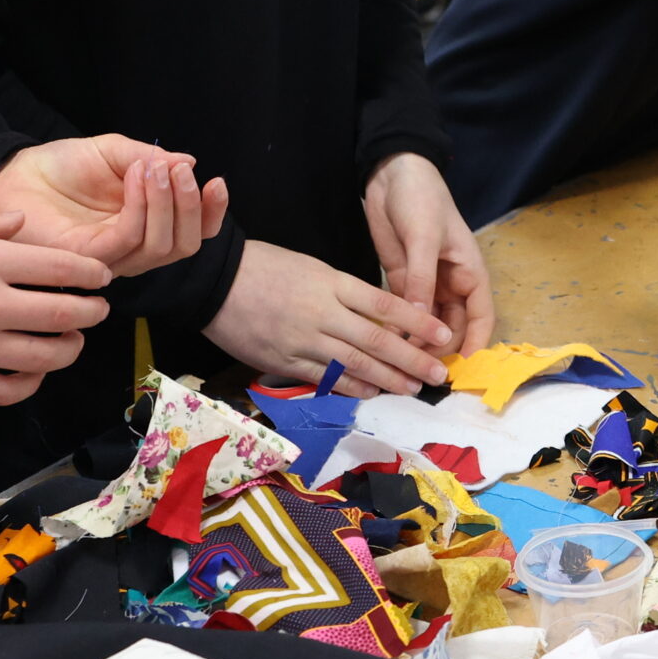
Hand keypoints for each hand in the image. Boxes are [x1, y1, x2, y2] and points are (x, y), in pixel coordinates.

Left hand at [0, 136, 227, 277]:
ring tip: (156, 169)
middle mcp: (134, 248)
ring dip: (167, 204)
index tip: (216, 182)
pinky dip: (141, 206)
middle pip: (184, 245)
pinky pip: (129, 238)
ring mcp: (112, 257)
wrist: (19, 172)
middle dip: (190, 207)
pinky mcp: (88, 258)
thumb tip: (191, 162)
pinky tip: (135, 178)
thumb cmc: (64, 166)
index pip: (191, 232)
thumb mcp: (116, 152)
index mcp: (147, 224)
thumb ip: (152, 158)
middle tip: (180, 170)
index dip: (210, 213)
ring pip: (161, 247)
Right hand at [0, 211, 114, 403]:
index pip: (61, 268)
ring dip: (68, 350)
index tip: (102, 277)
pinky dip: (30, 383)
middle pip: (64, 315)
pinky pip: (9, 390)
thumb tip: (24, 224)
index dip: (92, 274)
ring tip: (71, 341)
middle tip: (97, 310)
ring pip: (45, 358)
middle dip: (91, 312)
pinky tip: (32, 371)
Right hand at [204, 240, 454, 397]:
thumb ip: (344, 291)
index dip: (417, 322)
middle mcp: (323, 312)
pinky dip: (352, 387)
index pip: (386, 304)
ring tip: (413, 388)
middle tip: (439, 373)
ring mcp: (304, 340)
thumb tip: (378, 315)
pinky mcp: (285, 361)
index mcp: (333, 282)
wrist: (215, 280)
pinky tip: (372, 392)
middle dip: (412, 358)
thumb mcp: (311, 267)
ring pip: (355, 364)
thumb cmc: (265, 266)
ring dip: (388, 378)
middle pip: (377, 340)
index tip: (442, 334)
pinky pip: (325, 378)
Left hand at [364, 153, 495, 355]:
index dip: (476, 346)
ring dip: (419, 345)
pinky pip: (405, 314)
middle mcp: (451, 284)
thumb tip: (419, 322)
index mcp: (469, 273)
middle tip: (425, 377)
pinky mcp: (402, 282)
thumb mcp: (424, 237)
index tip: (463, 373)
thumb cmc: (422, 200)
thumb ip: (422, 278)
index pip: (481, 318)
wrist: (393, 174)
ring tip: (405, 369)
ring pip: (429, 325)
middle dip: (442, 352)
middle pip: (453, 328)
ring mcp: (426, 285)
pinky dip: (399, 331)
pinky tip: (387, 347)